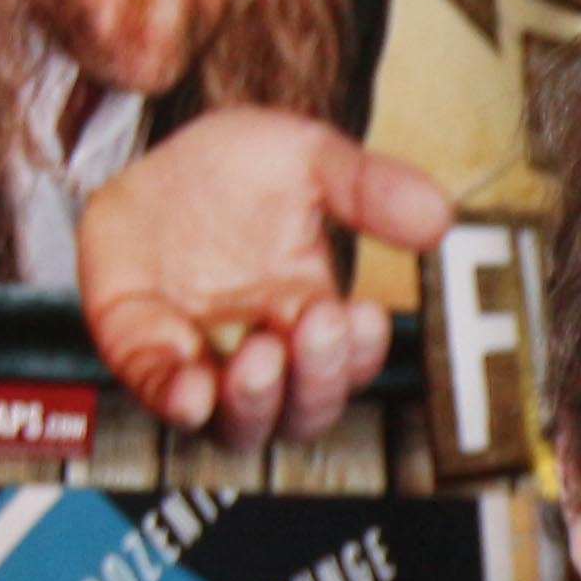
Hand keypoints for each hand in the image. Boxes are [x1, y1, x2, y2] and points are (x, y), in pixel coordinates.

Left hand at [77, 107, 454, 451]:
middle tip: (314, 324)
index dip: (360, 353)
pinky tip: (193, 387)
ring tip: (260, 353)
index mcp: (311, 317)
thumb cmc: (233, 170)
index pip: (348, 366)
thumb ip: (369, 186)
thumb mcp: (308, 158)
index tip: (364, 313)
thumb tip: (441, 219)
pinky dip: (178, 400)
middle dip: (317, 377)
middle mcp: (263, 353)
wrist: (144, 155)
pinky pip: (159, 396)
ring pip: (239, 425)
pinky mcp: (139, 352)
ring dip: (256, 401)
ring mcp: (201, 360)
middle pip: (302, 409)